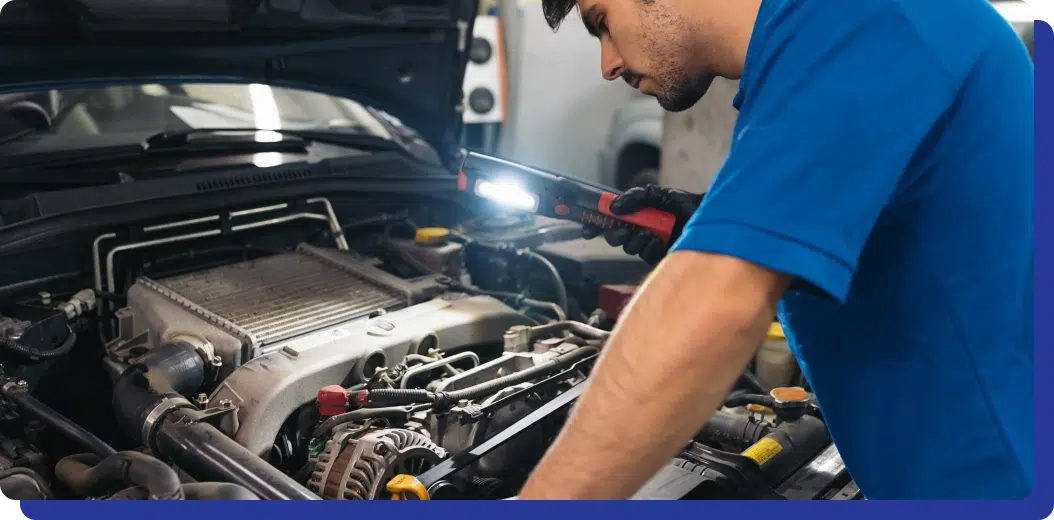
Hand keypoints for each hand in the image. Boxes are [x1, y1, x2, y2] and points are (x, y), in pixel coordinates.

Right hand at [582, 185, 702, 264]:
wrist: (709, 218)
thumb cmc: (686, 204)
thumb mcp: (659, 195)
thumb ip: (636, 196)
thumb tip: (614, 207)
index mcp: (636, 214)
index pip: (609, 219)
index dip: (595, 224)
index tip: (587, 229)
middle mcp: (640, 229)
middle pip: (614, 237)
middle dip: (615, 235)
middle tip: (621, 232)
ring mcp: (649, 244)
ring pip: (628, 247)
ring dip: (634, 240)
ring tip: (649, 233)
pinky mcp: (659, 257)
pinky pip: (644, 255)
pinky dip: (648, 247)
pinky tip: (658, 241)